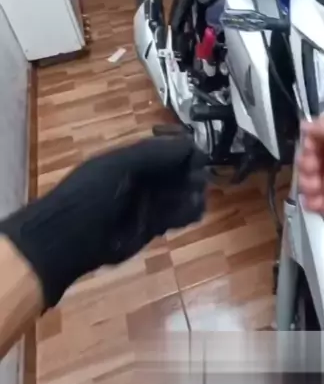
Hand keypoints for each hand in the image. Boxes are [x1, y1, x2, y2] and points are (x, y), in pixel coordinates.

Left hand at [0, 134, 205, 307]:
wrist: (67, 239)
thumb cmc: (88, 196)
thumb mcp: (118, 165)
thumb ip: (153, 153)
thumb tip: (189, 144)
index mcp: (133, 157)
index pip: (168, 146)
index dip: (183, 147)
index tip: (194, 152)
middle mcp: (144, 178)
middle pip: (179, 169)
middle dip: (191, 171)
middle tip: (197, 178)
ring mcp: (148, 203)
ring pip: (181, 193)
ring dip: (193, 192)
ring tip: (195, 194)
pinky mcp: (152, 227)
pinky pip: (178, 216)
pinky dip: (189, 212)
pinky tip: (194, 210)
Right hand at [297, 115, 323, 271]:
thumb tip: (308, 124)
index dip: (316, 136)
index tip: (308, 144)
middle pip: (320, 155)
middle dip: (309, 158)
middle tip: (310, 168)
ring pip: (316, 177)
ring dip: (307, 179)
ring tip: (312, 188)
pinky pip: (318, 201)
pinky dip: (311, 200)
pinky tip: (313, 203)